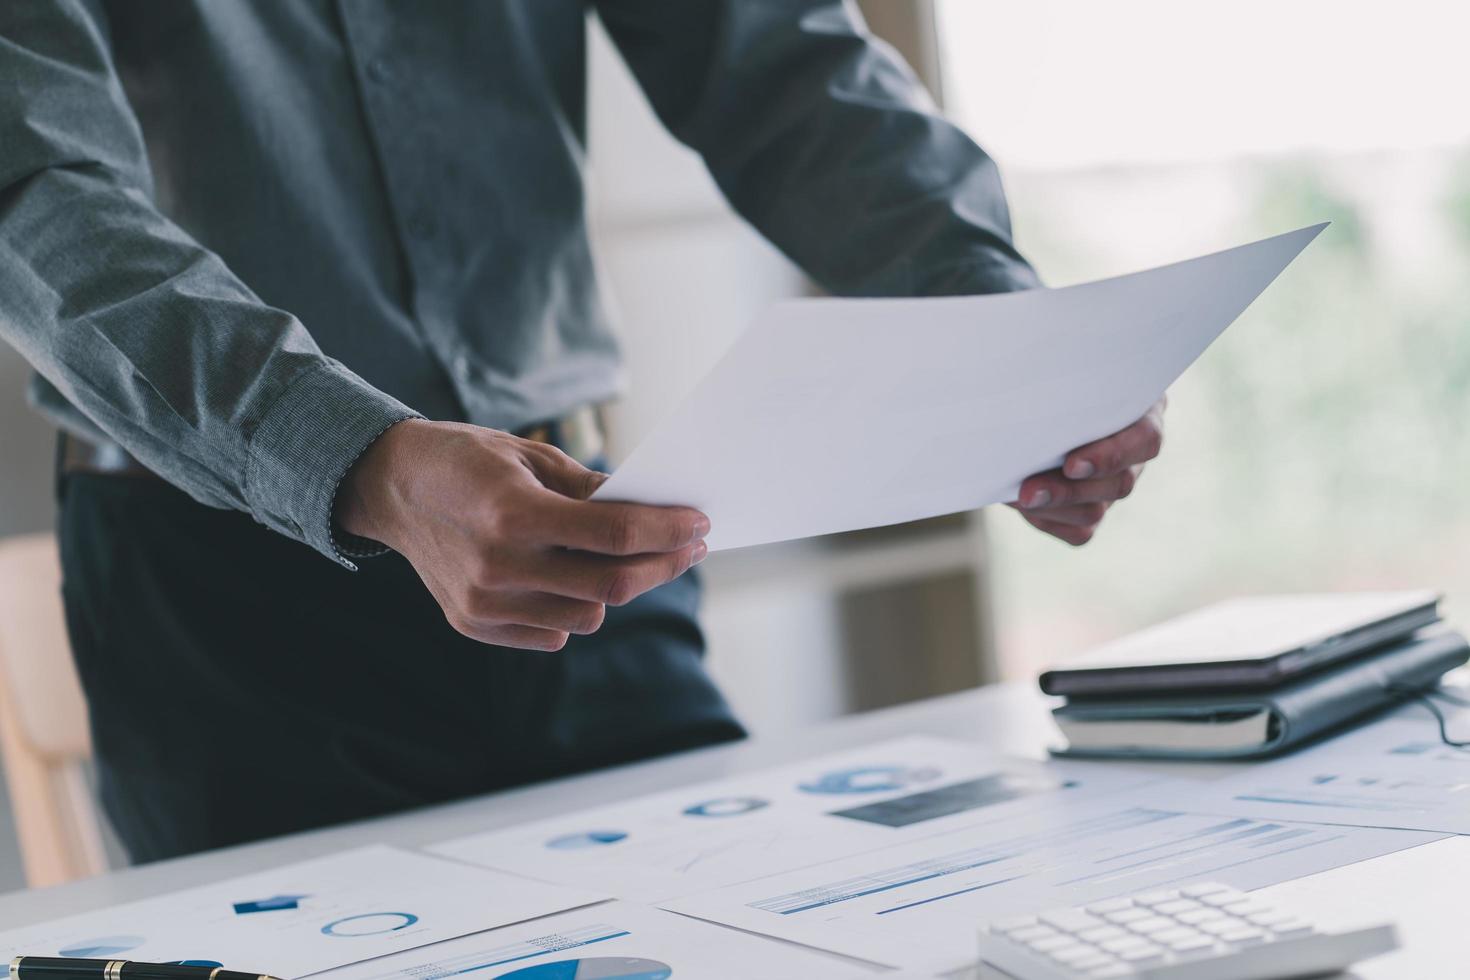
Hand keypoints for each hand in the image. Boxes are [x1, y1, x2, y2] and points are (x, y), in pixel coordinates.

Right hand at [335, 419, 708, 649]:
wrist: (390, 487)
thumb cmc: (468, 461)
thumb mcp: (531, 456)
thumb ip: (591, 491)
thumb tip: (652, 515)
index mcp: (514, 514)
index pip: (615, 535)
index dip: (668, 531)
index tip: (699, 524)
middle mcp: (498, 567)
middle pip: (610, 586)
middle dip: (663, 566)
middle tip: (690, 547)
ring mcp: (485, 604)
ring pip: (587, 619)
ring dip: (617, 591)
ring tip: (630, 561)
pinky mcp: (474, 625)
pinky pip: (552, 634)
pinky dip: (573, 610)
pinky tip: (574, 580)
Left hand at [1009, 397, 1166, 545]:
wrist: (1029, 409)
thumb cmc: (1052, 382)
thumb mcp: (1058, 377)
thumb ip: (1057, 393)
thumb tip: (1027, 415)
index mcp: (1142, 410)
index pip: (1146, 439)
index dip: (1111, 456)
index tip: (1071, 464)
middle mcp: (1134, 453)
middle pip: (1120, 484)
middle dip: (1069, 490)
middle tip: (1028, 490)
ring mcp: (1115, 485)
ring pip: (1095, 511)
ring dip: (1052, 507)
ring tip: (1018, 496)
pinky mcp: (1094, 510)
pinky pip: (1079, 532)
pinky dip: (1048, 521)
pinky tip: (1026, 506)